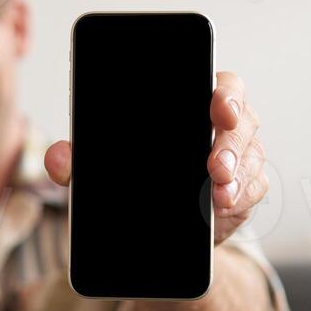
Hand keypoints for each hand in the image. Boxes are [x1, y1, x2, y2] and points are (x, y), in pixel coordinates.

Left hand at [44, 71, 266, 246]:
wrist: (153, 225)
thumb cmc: (132, 176)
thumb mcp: (102, 169)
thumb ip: (79, 161)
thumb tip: (57, 157)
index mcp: (193, 102)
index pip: (219, 85)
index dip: (224, 93)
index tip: (218, 108)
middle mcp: (223, 123)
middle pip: (241, 119)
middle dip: (231, 143)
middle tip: (214, 167)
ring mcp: (240, 154)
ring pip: (251, 155)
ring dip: (236, 175)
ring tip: (218, 194)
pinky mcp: (246, 187)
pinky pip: (254, 187)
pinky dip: (240, 196)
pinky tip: (223, 205)